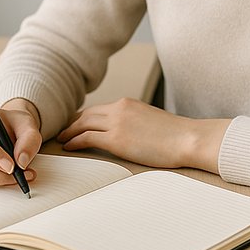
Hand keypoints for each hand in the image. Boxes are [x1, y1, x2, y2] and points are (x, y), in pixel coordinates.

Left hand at [56, 97, 229, 171]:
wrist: (187, 138)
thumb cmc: (175, 135)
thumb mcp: (150, 121)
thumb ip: (134, 122)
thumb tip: (127, 133)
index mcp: (127, 103)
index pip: (98, 109)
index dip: (83, 117)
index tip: (75, 124)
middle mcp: (119, 109)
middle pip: (86, 114)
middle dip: (72, 123)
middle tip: (62, 131)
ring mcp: (116, 123)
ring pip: (83, 124)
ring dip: (69, 132)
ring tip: (61, 139)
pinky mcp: (116, 139)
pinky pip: (87, 138)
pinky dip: (75, 141)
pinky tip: (69, 146)